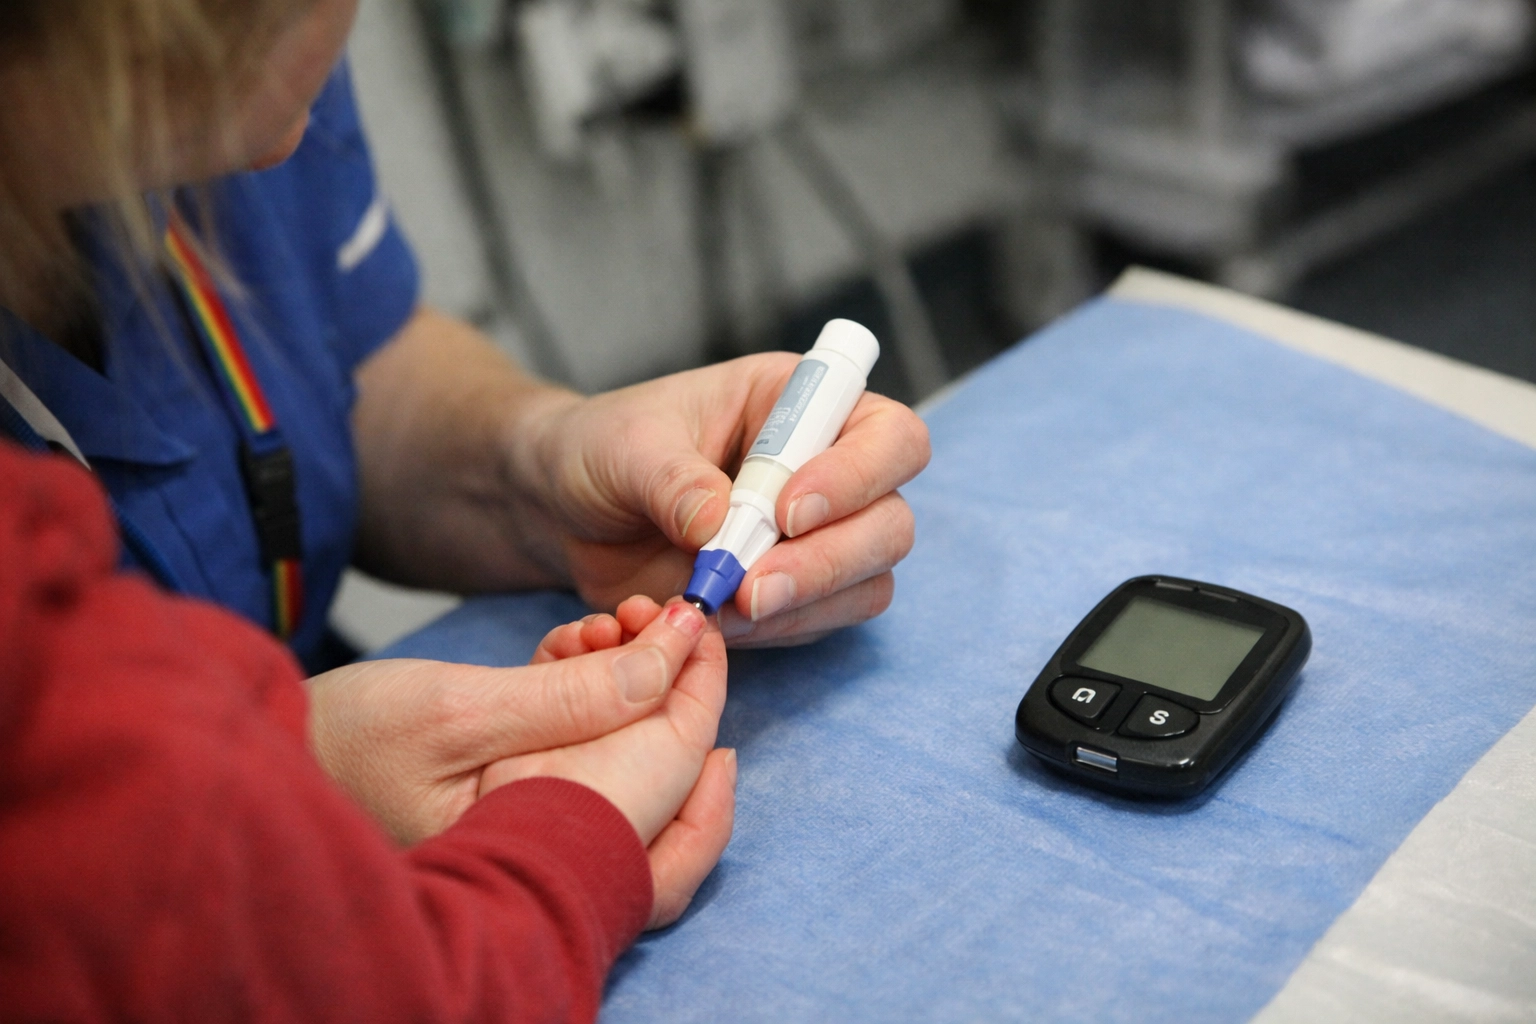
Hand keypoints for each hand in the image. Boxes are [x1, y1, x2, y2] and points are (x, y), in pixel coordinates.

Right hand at [306, 599, 726, 866]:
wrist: (263, 760)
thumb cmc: (341, 748)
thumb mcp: (457, 711)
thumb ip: (572, 696)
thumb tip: (666, 662)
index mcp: (547, 845)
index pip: (671, 775)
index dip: (696, 691)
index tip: (698, 621)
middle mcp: (554, 849)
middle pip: (674, 794)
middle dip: (674, 700)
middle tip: (660, 627)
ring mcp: (539, 826)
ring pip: (630, 767)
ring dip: (630, 690)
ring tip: (599, 625)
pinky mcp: (518, 795)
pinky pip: (582, 752)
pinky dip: (589, 698)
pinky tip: (567, 645)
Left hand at [512, 353, 930, 645]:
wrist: (562, 512)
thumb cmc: (600, 450)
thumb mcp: (625, 448)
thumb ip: (672, 480)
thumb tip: (719, 522)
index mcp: (800, 405)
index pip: (888, 435)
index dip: (857, 476)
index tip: (786, 511)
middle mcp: (828, 468)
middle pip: (890, 520)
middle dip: (829, 560)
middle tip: (754, 586)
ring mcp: (818, 536)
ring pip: (868, 580)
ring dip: (805, 602)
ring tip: (727, 606)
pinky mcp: (794, 593)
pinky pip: (823, 622)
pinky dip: (778, 630)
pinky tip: (720, 620)